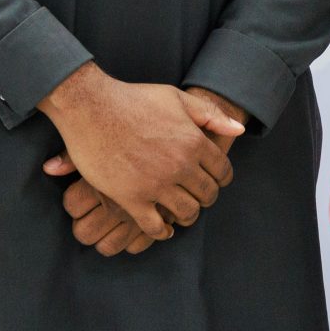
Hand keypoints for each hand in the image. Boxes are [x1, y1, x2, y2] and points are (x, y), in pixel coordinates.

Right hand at [38, 68, 242, 241]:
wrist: (90, 107)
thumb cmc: (134, 99)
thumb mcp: (177, 98)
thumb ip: (210, 115)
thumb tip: (238, 130)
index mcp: (194, 141)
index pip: (222, 171)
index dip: (222, 178)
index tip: (215, 181)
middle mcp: (180, 165)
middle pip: (207, 194)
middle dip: (207, 197)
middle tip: (199, 196)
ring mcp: (156, 184)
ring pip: (186, 213)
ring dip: (188, 215)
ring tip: (183, 211)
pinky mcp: (131, 198)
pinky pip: (154, 227)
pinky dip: (162, 232)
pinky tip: (163, 228)